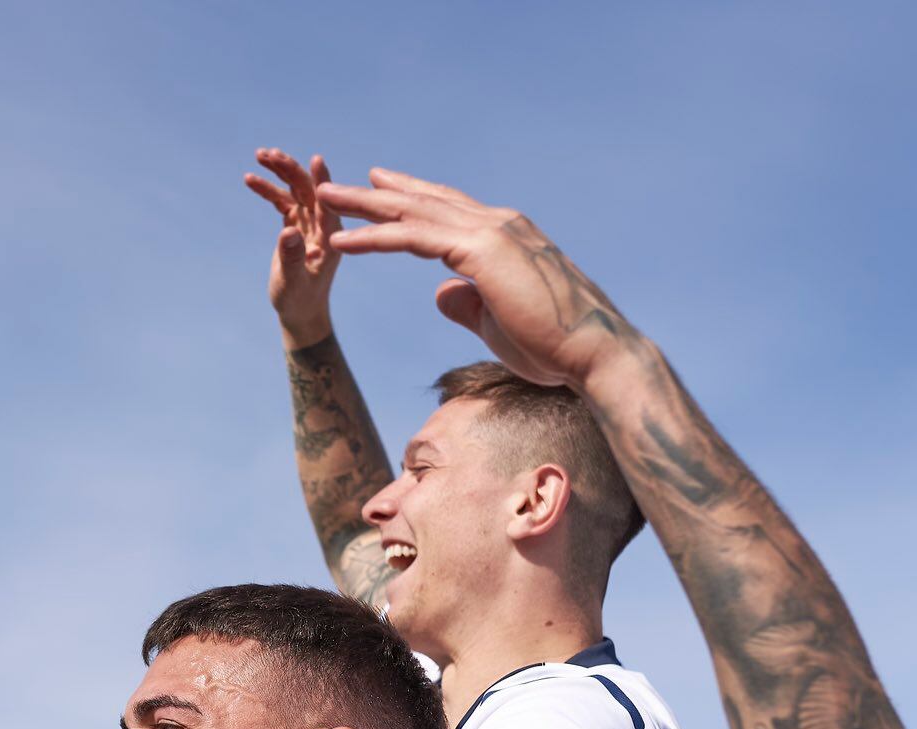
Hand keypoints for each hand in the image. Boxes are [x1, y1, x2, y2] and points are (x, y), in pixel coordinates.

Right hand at [244, 148, 341, 348]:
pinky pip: (283, 201)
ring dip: (279, 172)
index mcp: (331, 238)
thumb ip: (291, 257)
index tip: (315, 160)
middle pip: (309, 189)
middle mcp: (323, 226)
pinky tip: (250, 179)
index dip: (323, 181)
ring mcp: (309, 223)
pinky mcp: (296, 225)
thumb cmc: (299, 300)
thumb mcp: (293, 281)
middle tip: (269, 154)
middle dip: (290, 170)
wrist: (299, 309)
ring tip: (259, 155)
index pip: (329, 204)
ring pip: (296, 190)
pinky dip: (268, 190)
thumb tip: (287, 230)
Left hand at [317, 169, 638, 389]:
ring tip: (325, 200)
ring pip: (413, 213)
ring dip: (364, 206)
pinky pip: (414, 239)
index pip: (448, 210)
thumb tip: (440, 293)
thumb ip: (467, 303)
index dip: (410, 199)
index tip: (378, 189)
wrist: (591, 353)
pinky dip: (375, 238)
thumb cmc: (553, 346)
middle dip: (378, 193)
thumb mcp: (497, 322)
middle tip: (339, 186)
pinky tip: (343, 241)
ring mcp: (491, 232)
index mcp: (505, 237)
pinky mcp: (480, 252)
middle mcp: (498, 224)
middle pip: (425, 202)